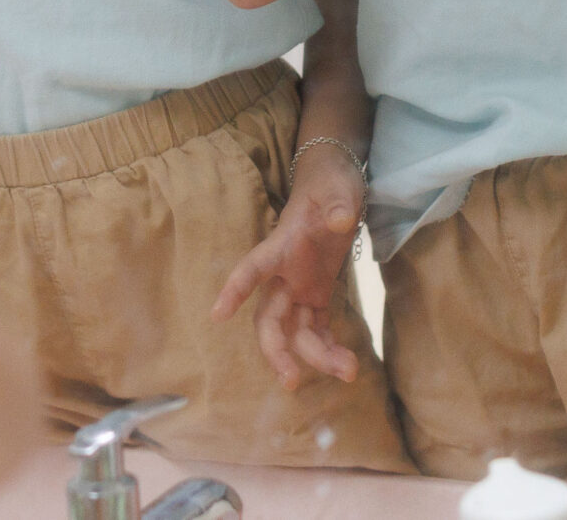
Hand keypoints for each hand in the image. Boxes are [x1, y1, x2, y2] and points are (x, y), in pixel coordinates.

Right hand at [211, 144, 369, 389]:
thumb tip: (340, 220)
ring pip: (296, 330)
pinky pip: (317, 327)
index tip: (218, 314)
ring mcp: (300, 286)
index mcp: (282, 246)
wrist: (336, 187)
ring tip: (348, 370)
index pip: (253, 268)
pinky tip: (345, 362)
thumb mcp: (338, 190)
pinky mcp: (317, 293)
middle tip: (290, 381)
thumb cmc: (331, 184)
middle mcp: (285, 273)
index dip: (235, 289)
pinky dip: (328, 347)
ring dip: (315, 355)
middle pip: (269, 317)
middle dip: (276, 350)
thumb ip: (337, 205)